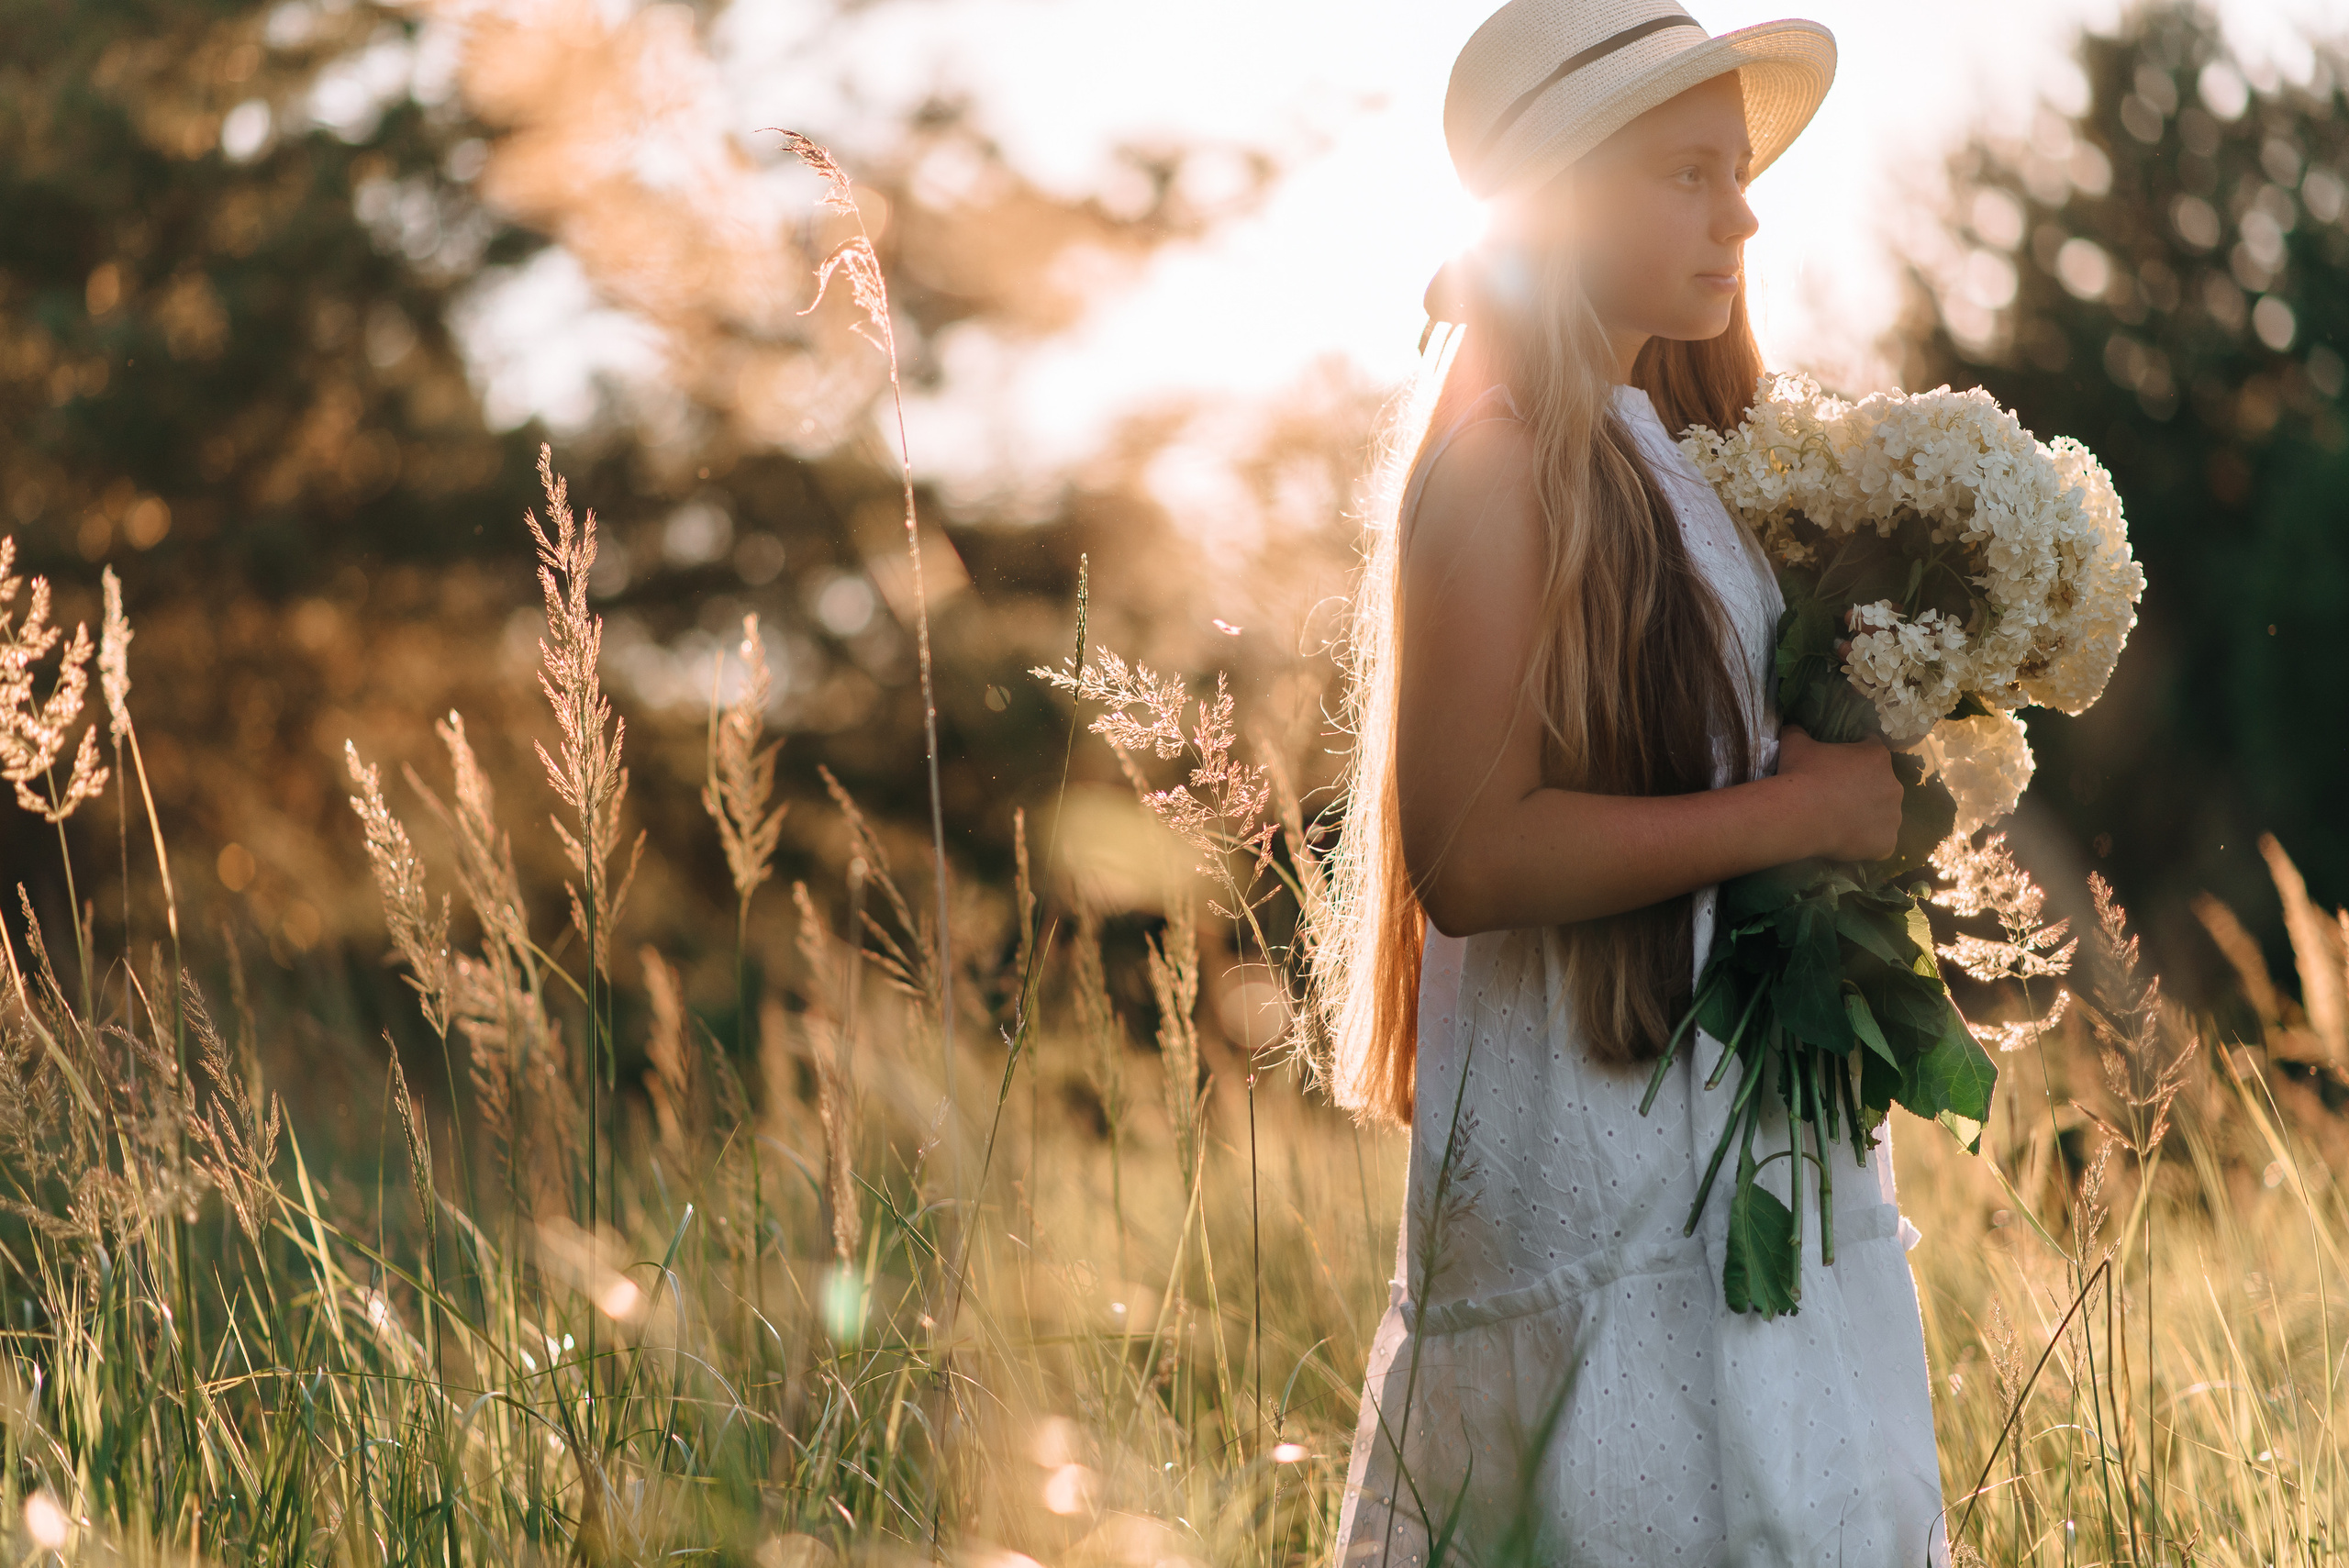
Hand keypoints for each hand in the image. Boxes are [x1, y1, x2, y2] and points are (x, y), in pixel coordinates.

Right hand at [1776, 724, 1903, 862]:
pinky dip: (1867, 842)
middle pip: (1881, 784)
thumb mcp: (1795, 744)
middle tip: (1837, 797)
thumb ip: (1798, 732)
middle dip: (1864, 789)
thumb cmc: (1800, 775)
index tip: (1838, 766)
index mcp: (1877, 756)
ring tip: (1840, 822)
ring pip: (1883, 814)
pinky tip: (1847, 840)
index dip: (1855, 757)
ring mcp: (1893, 816)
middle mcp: (1893, 784)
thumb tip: (1792, 727)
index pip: (1871, 750)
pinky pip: (1880, 842)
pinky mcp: (1887, 843)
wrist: (1798, 816)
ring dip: (1868, 816)